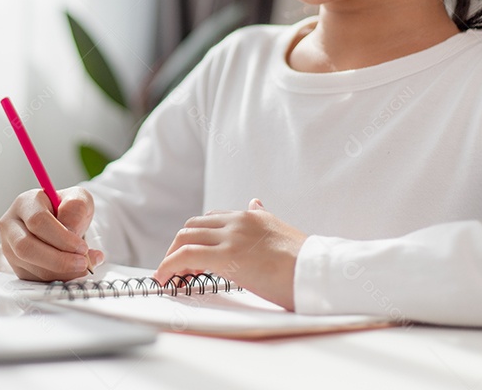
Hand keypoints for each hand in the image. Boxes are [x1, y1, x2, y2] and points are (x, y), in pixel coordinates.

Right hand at [0, 186, 103, 281]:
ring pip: (30, 266)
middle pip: (25, 247)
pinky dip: (58, 279)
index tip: (82, 247)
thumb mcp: (79, 198)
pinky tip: (75, 271)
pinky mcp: (16, 266)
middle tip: (83, 263)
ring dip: (62, 272)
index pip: (37, 221)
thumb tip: (70, 231)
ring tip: (86, 265)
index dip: (61, 237)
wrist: (63, 222)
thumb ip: (77, 207)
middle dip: (58, 260)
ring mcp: (10, 247)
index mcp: (25, 203)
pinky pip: (35, 279)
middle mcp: (11, 225)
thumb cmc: (68, 208)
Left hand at [153, 198, 306, 310]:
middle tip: (178, 266)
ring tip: (170, 274)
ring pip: (185, 237)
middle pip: (193, 225)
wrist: (317, 271)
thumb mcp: (281, 230)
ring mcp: (230, 236)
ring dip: (172, 255)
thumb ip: (263, 218)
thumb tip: (254, 202)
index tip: (193, 254)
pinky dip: (168, 265)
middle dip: (180, 244)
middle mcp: (238, 221)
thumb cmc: (304, 261)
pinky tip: (164, 278)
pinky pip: (185, 255)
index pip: (212, 218)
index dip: (198, 236)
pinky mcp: (225, 256)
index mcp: (251, 216)